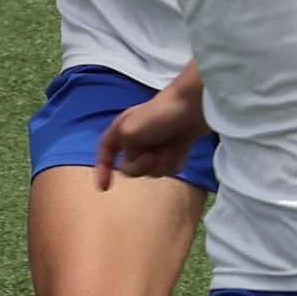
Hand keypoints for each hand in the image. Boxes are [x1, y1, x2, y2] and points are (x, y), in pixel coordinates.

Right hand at [95, 84, 209, 187]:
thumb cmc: (158, 115)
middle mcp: (137, 139)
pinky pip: (169, 168)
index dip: (102, 169)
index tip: (103, 188)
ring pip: (152, 171)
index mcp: (122, 130)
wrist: (194, 107)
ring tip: (168, 149)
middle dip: (141, 166)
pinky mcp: (175, 150)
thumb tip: (135, 162)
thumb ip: (125, 152)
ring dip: (160, 164)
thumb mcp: (129, 132)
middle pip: (130, 168)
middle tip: (151, 155)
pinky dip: (174, 162)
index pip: (106, 152)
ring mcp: (156, 146)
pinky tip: (180, 151)